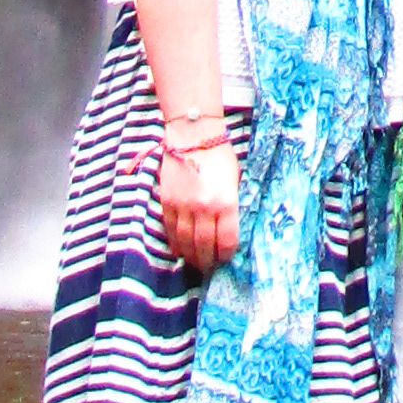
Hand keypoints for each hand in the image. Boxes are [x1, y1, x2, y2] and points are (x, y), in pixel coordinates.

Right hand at [158, 139, 240, 272]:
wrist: (192, 136)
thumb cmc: (220, 157)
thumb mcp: (235, 181)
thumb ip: (231, 206)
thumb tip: (227, 230)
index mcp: (226, 202)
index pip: (227, 241)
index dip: (226, 254)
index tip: (226, 257)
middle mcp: (204, 208)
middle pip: (205, 247)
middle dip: (208, 261)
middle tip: (209, 267)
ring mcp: (183, 206)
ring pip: (186, 242)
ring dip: (191, 256)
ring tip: (195, 263)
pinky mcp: (167, 202)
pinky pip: (170, 230)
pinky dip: (175, 243)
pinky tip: (181, 249)